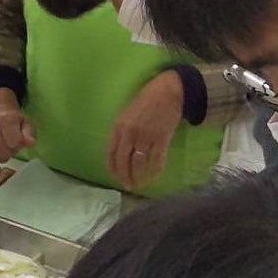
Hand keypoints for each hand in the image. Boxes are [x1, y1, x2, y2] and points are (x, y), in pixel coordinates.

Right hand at [0, 89, 34, 163]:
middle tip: (11, 146)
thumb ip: (29, 133)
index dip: (18, 145)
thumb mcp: (25, 122)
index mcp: (7, 120)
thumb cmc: (13, 118)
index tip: (18, 142)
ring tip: (3, 149)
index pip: (14, 141)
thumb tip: (30, 143)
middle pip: (2, 151)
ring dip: (0, 156)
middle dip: (9, 152)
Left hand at [107, 70, 183, 189]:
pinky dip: (154, 171)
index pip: (110, 153)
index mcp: (118, 127)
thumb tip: (118, 150)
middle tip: (127, 185)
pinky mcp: (162, 138)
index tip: (114, 177)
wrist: (168, 91)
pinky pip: (157, 160)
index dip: (112, 168)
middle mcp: (129, 133)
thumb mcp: (126, 114)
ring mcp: (146, 136)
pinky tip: (152, 177)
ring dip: (137, 177)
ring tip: (138, 184)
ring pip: (138, 163)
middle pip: (123, 161)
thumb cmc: (145, 101)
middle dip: (124, 176)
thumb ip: (121, 131)